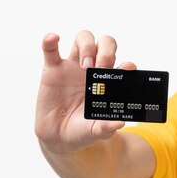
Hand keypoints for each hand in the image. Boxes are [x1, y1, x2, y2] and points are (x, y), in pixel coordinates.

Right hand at [34, 31, 135, 153]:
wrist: (60, 139)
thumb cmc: (83, 130)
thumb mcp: (97, 131)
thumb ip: (107, 127)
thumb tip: (120, 123)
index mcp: (109, 82)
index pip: (123, 64)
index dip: (126, 65)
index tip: (124, 71)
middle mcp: (94, 70)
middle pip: (105, 44)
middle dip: (107, 51)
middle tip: (102, 68)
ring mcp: (73, 67)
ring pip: (83, 39)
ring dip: (87, 46)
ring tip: (85, 65)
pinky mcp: (53, 70)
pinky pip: (50, 50)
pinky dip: (50, 41)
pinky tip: (53, 38)